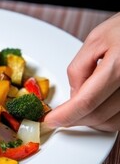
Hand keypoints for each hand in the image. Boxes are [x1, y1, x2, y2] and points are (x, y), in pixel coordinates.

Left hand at [44, 12, 119, 131]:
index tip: (51, 119)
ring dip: (91, 120)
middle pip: (99, 115)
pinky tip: (98, 107)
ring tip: (79, 108)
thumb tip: (74, 94)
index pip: (86, 102)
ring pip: (112, 123)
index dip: (65, 115)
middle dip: (74, 119)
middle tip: (60, 115)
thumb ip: (80, 68)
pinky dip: (107, 118)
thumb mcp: (96, 39)